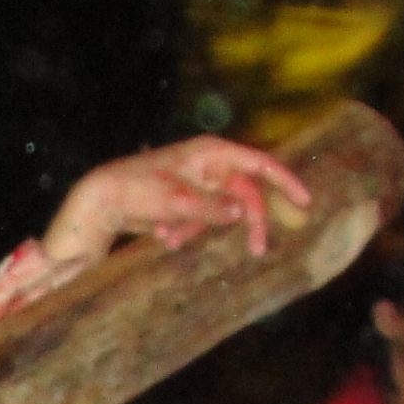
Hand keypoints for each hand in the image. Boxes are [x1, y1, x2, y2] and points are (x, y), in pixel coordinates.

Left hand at [41, 139, 308, 270]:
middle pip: (244, 194)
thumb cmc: (136, 190)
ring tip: (169, 235)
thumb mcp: (176, 202)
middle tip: (257, 249)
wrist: (100, 200)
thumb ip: (211, 208)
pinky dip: (185, 231)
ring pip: (220, 212)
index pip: (259, 164)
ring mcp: (196, 183)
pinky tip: (161, 236)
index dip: (284, 182)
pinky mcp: (183, 202)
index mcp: (211, 153)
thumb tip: (242, 213)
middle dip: (247, 221)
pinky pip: (198, 220)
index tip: (304, 202)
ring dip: (200, 229)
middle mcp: (207, 165)